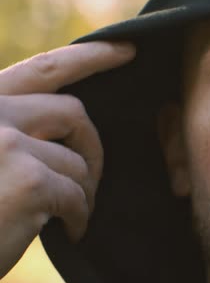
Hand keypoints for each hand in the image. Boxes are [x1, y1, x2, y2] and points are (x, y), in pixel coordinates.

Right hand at [0, 42, 134, 277]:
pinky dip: (81, 217)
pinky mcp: (29, 182)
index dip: (89, 58)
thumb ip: (12, 131)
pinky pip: (78, 196)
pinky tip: (70, 232)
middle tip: (92, 176)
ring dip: (84, 191)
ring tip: (72, 214)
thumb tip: (68, 131)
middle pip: (73, 113)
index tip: (125, 51)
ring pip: (77, 162)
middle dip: (92, 146)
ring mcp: (7, 145)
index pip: (42, 69)